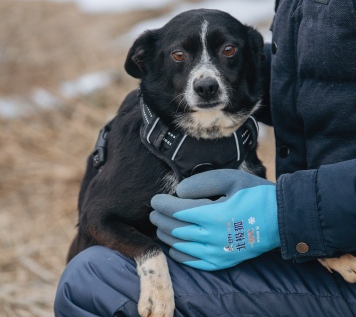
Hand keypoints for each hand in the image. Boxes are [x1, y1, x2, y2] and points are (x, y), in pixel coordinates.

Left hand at [150, 169, 279, 270]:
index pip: (177, 211)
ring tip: (160, 226)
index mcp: (214, 215)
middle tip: (153, 212)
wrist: (281, 218)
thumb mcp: (230, 178)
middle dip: (160, 220)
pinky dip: (180, 255)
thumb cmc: (255, 194)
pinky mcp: (223, 262)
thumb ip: (202, 182)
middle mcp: (213, 238)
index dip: (162, 205)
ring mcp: (218, 253)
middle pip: (175, 230)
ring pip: (181, 247)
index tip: (154, 199)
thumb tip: (179, 191)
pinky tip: (175, 247)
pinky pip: (194, 262)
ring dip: (166, 236)